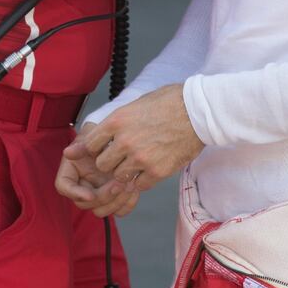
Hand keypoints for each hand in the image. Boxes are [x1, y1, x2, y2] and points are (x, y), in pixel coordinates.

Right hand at [55, 122, 141, 216]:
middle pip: (87, 204)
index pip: (64, 187)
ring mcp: (98, 195)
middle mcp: (82, 188)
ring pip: (103, 211)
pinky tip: (135, 188)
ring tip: (130, 184)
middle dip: (104, 196)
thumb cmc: (99, 137)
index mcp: (71, 173)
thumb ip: (80, 146)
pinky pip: (119, 210)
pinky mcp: (114, 199)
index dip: (76, 194)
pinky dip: (128, 203)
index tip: (91, 194)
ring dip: (117, 201)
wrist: (117, 139)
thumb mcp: (90, 138)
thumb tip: (67, 153)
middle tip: (119, 183)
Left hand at [62, 85, 204, 193]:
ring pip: (118, 177)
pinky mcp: (156, 172)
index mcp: (117, 120)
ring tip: (136, 162)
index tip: (102, 148)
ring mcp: (140, 158)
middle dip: (109, 162)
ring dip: (125, 172)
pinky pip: (138, 185)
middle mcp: (125, 141)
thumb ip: (117, 121)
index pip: (90, 144)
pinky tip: (149, 168)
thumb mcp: (137, 103)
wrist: (197, 112)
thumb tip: (100, 131)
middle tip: (120, 157)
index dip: (94, 148)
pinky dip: (141, 180)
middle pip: (101, 164)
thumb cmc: (169, 102)